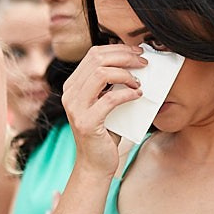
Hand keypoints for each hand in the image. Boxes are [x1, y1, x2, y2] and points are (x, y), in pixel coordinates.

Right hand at [60, 44, 144, 175]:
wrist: (95, 164)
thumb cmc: (104, 132)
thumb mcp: (104, 103)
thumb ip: (110, 84)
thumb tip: (134, 63)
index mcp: (72, 86)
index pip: (93, 54)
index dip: (118, 49)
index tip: (137, 53)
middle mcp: (70, 94)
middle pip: (98, 59)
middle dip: (125, 57)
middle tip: (143, 62)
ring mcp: (75, 108)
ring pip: (101, 74)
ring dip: (126, 74)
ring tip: (139, 82)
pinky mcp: (86, 122)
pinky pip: (110, 99)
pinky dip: (127, 93)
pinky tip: (138, 95)